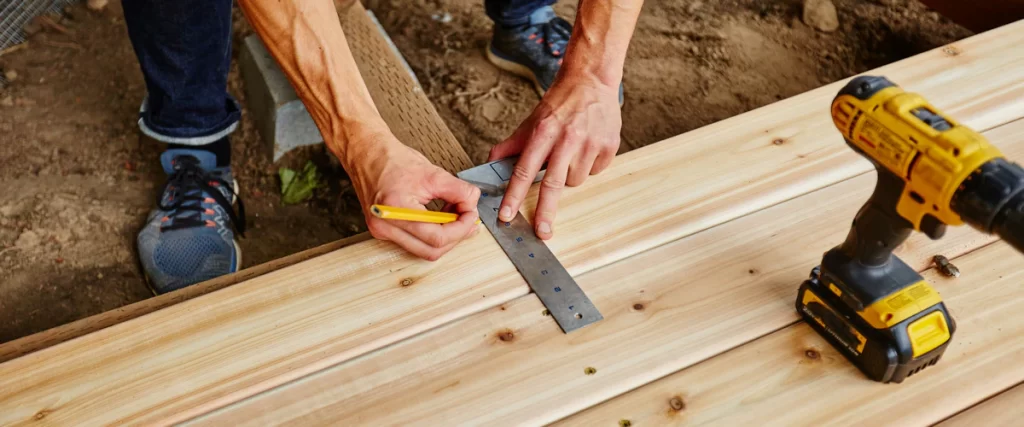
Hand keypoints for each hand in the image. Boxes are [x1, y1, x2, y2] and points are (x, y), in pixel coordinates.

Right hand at [348, 132, 480, 260]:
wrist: (368, 155)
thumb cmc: (392, 160)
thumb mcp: (433, 173)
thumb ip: (459, 191)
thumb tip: (473, 204)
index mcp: (395, 210)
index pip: (436, 237)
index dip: (460, 228)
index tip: (471, 214)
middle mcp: (385, 226)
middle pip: (431, 250)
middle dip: (455, 236)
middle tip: (468, 218)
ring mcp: (382, 231)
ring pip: (424, 250)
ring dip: (445, 236)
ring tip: (453, 215)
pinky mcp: (384, 231)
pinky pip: (415, 243)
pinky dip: (432, 234)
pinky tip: (439, 218)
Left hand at [488, 72, 620, 238]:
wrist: (591, 80)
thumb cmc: (560, 103)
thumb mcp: (532, 120)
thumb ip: (512, 144)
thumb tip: (491, 161)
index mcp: (543, 132)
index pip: (524, 169)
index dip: (514, 195)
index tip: (507, 215)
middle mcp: (567, 138)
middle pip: (553, 184)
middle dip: (546, 211)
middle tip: (543, 232)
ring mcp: (590, 142)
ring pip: (575, 180)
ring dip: (570, 176)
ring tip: (570, 154)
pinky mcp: (609, 145)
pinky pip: (595, 171)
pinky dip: (589, 166)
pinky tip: (588, 147)